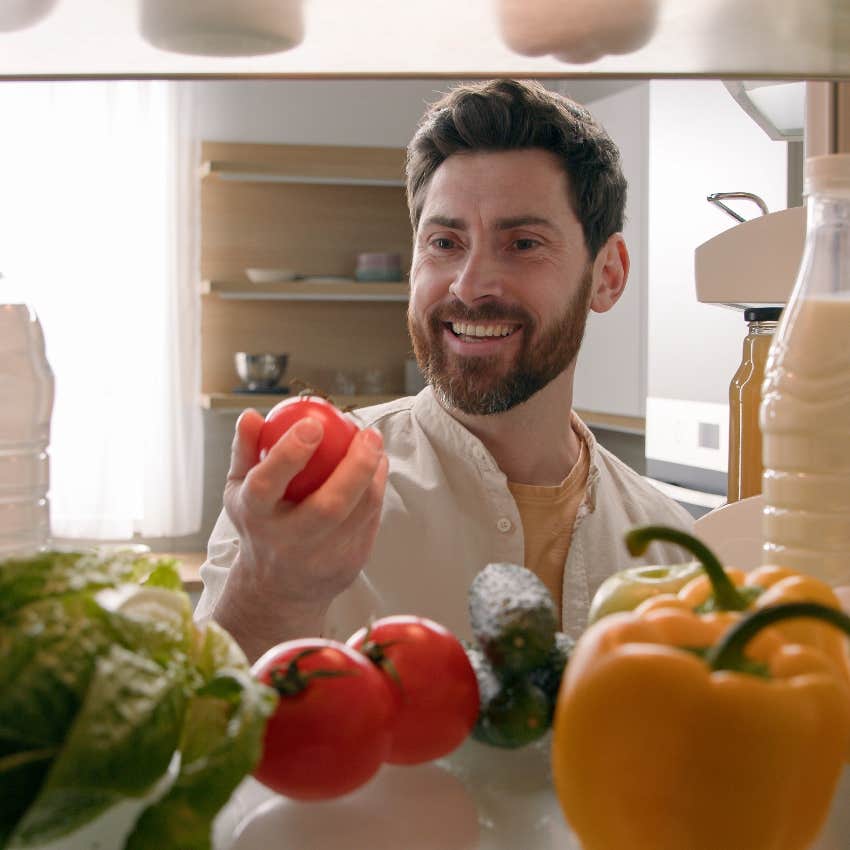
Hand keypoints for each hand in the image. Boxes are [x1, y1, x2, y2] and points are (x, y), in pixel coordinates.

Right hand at [213, 408, 387, 660]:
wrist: (277, 588)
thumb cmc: (260, 524)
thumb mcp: (240, 490)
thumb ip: (245, 451)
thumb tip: (252, 414)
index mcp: (255, 518)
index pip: (267, 484)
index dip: (290, 452)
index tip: (313, 422)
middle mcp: (287, 543)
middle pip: (328, 506)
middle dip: (354, 467)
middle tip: (367, 434)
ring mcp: (321, 559)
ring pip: (358, 514)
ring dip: (373, 475)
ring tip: (375, 445)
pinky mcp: (348, 565)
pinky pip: (370, 522)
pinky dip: (377, 491)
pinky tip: (377, 467)